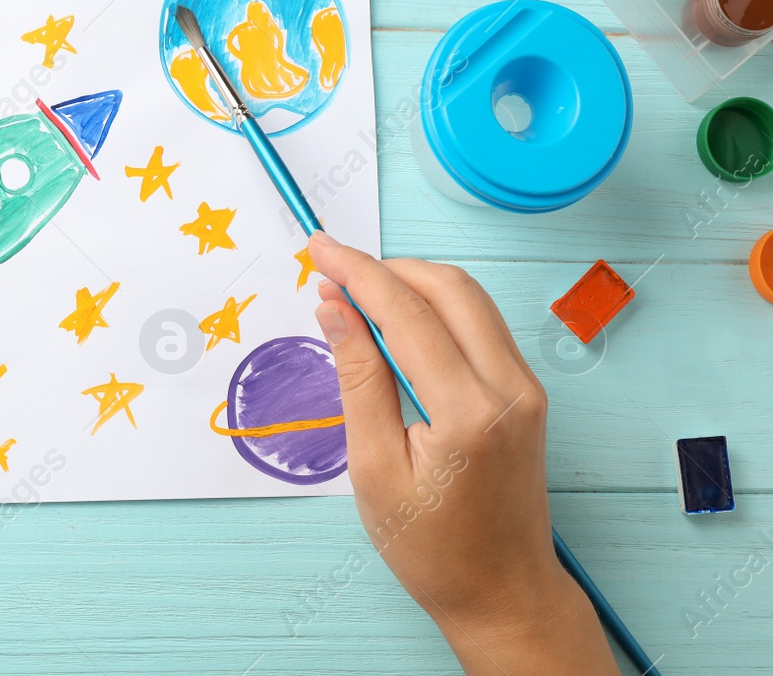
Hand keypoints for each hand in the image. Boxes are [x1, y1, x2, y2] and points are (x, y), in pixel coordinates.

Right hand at [308, 232, 617, 675]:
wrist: (503, 593)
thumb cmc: (432, 548)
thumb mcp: (373, 468)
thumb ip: (357, 379)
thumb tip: (335, 309)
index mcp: (467, 411)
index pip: (406, 312)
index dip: (357, 272)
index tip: (318, 250)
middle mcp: (509, 389)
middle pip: (448, 287)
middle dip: (385, 266)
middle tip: (331, 265)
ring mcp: (526, 389)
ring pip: (470, 298)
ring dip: (411, 281)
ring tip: (355, 290)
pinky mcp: (527, 395)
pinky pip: (481, 325)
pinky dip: (435, 307)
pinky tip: (394, 319)